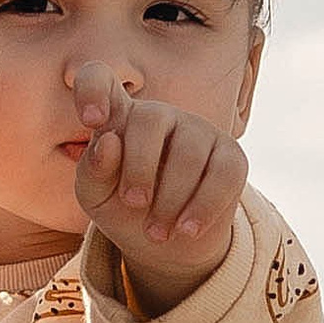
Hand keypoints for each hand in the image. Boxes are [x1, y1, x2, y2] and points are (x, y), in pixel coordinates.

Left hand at [70, 65, 246, 317]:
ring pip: (189, 152)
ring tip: (155, 232)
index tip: (93, 120)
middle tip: (133, 203)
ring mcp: (197, 130)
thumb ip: (93, 170)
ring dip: (170, 199)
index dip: (93, 90)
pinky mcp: (231, 155)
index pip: (98, 79)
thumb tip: (108, 142)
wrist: (165, 243)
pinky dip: (203, 206)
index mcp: (117, 117)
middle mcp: (158, 115)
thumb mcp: (96, 196)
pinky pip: (224, 174)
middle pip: (150, 118)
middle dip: (140, 166)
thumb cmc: (121, 208)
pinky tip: (186, 229)